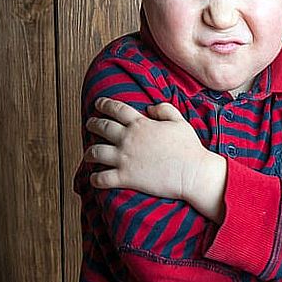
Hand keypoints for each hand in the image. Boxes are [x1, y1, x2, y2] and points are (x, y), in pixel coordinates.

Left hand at [84, 98, 220, 208]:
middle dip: (92, 124)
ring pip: (96, 152)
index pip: (117, 109)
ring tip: (88, 153)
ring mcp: (125, 159)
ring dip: (89, 152)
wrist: (193, 173)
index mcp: (141, 124)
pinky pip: (102, 178)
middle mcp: (128, 139)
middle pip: (102, 127)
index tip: (99, 103)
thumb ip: (165, 109)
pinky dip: (95, 178)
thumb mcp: (180, 122)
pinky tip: (94, 178)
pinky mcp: (125, 177)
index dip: (105, 104)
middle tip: (90, 124)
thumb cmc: (190, 148)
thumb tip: (150, 107)